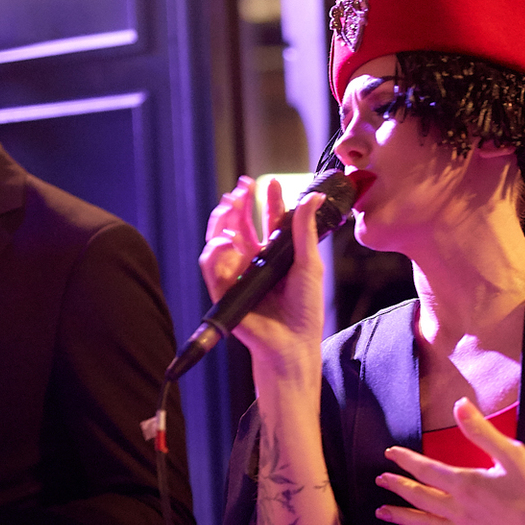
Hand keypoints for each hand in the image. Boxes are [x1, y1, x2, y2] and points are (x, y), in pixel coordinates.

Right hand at [198, 176, 326, 369]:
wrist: (292, 341)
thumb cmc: (305, 308)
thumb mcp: (308, 264)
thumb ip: (304, 230)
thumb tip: (313, 197)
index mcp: (274, 256)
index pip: (267, 222)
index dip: (267, 201)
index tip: (269, 183)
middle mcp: (253, 263)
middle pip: (239, 226)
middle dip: (238, 205)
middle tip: (242, 188)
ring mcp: (236, 275)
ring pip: (219, 240)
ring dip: (221, 221)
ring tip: (230, 206)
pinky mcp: (223, 290)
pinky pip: (211, 265)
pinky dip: (216, 250)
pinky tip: (227, 241)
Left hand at [376, 398, 524, 524]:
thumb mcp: (512, 454)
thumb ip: (481, 431)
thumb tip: (460, 404)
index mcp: (466, 484)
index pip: (426, 469)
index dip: (406, 461)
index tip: (390, 454)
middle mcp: (458, 510)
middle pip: (419, 496)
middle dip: (397, 487)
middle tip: (380, 481)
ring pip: (423, 524)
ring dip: (401, 516)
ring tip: (382, 512)